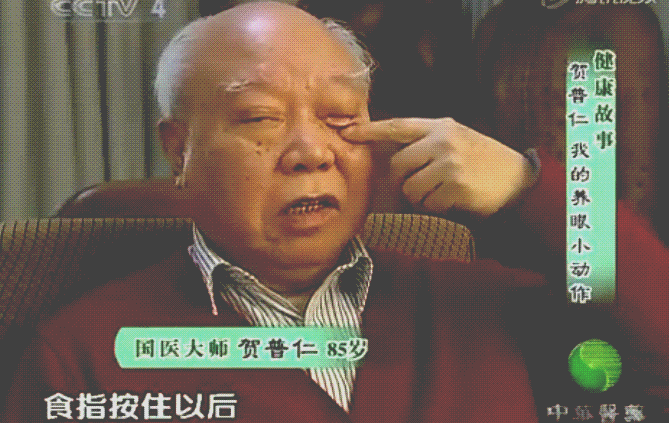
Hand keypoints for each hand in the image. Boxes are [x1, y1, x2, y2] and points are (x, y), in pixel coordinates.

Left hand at [341, 118, 533, 216]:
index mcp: (440, 125)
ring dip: (421, 198)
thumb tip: (391, 158)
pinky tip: (454, 200)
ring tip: (444, 192)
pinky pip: (427, 203)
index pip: (397, 126)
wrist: (517, 181)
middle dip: (402, 182)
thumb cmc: (483, 162)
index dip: (371, 130)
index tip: (347, 132)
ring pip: (410, 188)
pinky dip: (436, 207)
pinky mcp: (455, 185)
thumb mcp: (457, 140)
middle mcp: (442, 140)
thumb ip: (427, 142)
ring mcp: (449, 162)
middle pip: (398, 164)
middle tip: (421, 187)